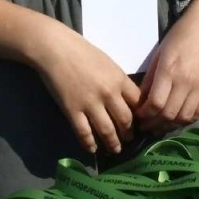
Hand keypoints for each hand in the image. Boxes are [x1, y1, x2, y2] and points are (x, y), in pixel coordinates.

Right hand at [29, 17, 141, 155]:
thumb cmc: (82, 52)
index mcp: (119, 79)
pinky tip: (92, 149)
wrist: (56, 49)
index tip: (141, 123)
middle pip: (125, 120)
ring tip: (115, 150)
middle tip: (129, 139)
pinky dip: (89, 143)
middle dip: (129, 133)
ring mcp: (90, 104)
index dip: (141, 116)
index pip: (138, 103)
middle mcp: (109, 94)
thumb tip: (127, 98)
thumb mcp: (108, 63)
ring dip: (113, 143)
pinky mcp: (73, 111)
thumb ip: (118, 81)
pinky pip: (84, 133)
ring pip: (107, 130)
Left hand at [135, 0, 198, 133]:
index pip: (155, 104)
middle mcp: (185, 81)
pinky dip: (187, 120)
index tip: (139, 116)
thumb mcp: (159, 54)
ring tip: (160, 126)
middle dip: (154, 124)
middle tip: (146, 126)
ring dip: (170, 126)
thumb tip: (141, 101)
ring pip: (184, 117)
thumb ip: (151, 79)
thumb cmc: (179, 36)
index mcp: (169, 71)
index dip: (145, 115)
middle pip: (169, 114)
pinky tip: (178, 119)